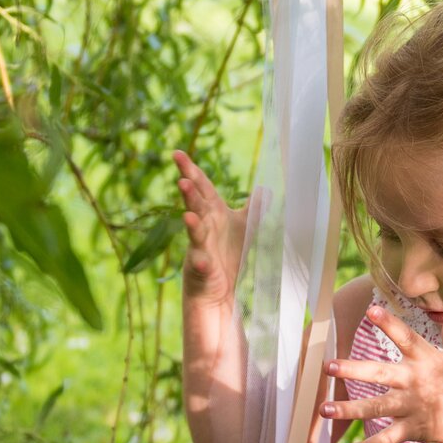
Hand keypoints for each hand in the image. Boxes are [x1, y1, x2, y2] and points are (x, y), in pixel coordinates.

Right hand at [172, 151, 244, 308]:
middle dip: (189, 192)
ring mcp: (200, 247)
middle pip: (195, 205)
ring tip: (188, 214)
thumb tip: (266, 188)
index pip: (202, 187)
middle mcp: (204, 226)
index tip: (177, 153)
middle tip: (182, 178)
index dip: (191, 170)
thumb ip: (253, 208)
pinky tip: (202, 262)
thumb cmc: (227, 255)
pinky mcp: (201, 269)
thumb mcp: (244, 228)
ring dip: (192, 224)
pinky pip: (201, 264)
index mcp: (214, 213)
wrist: (220, 289)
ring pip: (195, 232)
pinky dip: (201, 262)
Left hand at [321, 302, 442, 442]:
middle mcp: (417, 382)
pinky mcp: (414, 429)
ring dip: (349, 409)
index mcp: (427, 360)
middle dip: (353, 370)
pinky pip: (387, 440)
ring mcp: (414, 407)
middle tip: (328, 366)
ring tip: (324, 409)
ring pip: (377, 408)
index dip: (389, 323)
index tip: (370, 310)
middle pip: (381, 373)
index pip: (406, 337)